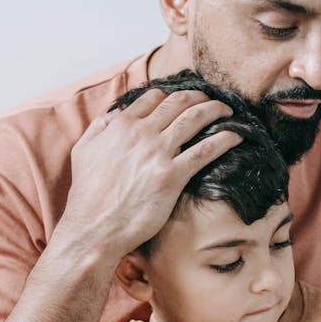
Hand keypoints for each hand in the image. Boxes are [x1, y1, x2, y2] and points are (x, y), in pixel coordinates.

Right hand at [61, 88, 240, 260]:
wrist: (94, 227)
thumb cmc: (88, 195)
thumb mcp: (84, 151)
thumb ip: (100, 128)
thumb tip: (116, 113)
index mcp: (121, 125)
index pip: (154, 97)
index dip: (174, 94)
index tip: (186, 98)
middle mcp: (141, 133)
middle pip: (179, 102)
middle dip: (201, 96)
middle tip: (214, 100)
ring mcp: (158, 154)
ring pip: (194, 119)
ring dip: (216, 111)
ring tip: (229, 112)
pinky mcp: (172, 176)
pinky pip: (205, 150)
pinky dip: (224, 139)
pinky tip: (236, 136)